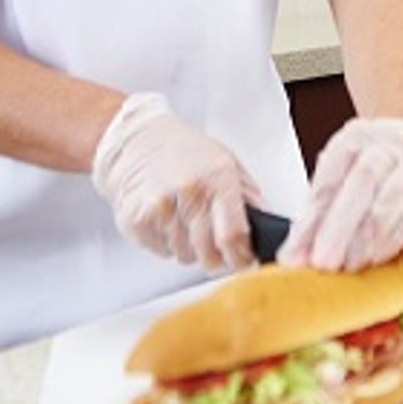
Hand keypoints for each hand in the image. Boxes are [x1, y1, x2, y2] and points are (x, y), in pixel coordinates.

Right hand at [91, 92, 257, 272]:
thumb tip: (266, 222)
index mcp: (217, 177)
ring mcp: (160, 205)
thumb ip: (248, 194)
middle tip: (218, 253)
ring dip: (191, 249)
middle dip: (217, 260)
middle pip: (208, 252)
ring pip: (185, 255)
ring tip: (188, 224)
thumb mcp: (226, 161)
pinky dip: (168, 244)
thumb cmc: (185, 151)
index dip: (241, 256)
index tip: (244, 261)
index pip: (233, 234)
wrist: (137, 141)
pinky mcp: (136, 219)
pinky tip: (167, 222)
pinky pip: (162, 251)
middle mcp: (189, 191)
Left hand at [277, 118, 402, 271]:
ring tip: (349, 266)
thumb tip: (294, 259)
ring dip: (369, 238)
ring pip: (394, 198)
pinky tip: (377, 258)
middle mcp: (390, 144)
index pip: (331, 176)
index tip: (297, 253)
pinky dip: (395, 240)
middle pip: (364, 179)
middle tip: (324, 262)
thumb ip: (317, 216)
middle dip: (341, 226)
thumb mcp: (341, 178)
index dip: (314, 217)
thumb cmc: (375, 169)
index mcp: (356, 138)